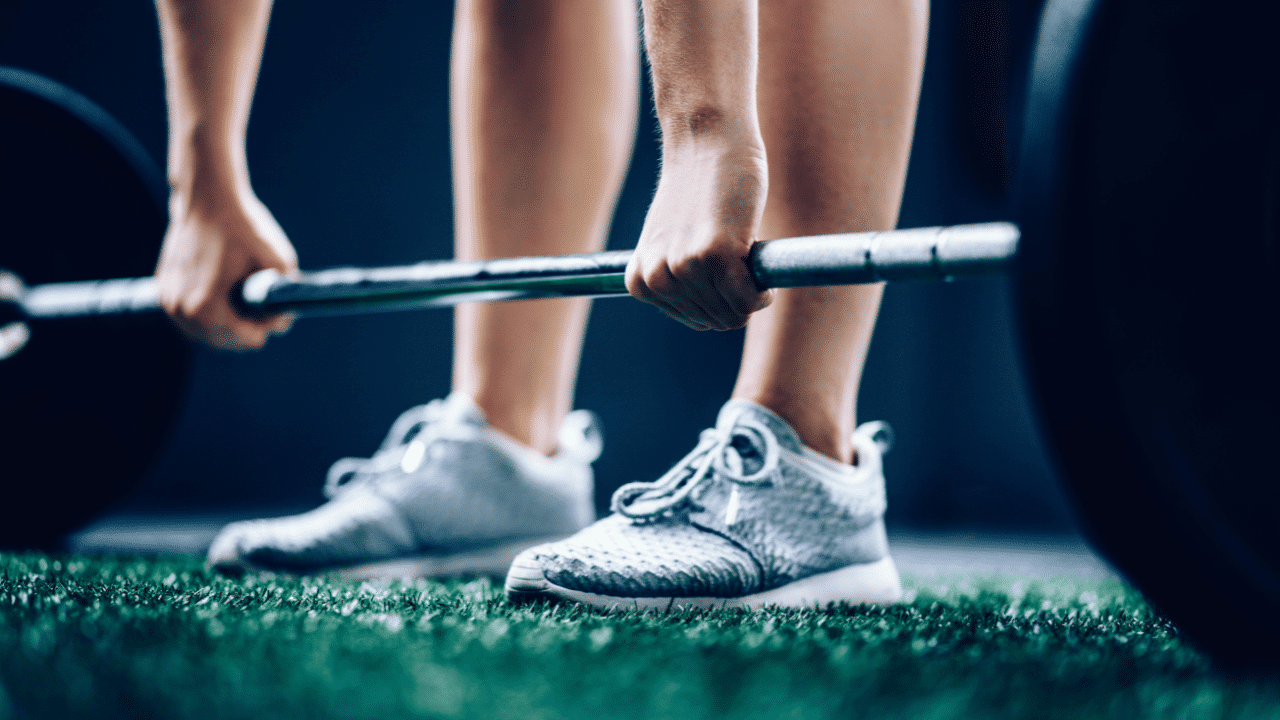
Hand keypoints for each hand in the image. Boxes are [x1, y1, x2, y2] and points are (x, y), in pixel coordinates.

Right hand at [155, 180, 297, 350]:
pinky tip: (226, 293)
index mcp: (207, 310)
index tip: (274, 300)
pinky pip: (192, 317)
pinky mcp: (163, 290)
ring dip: (228, 322)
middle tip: (262, 297)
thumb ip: (284, 301)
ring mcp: (168, 302)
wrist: (208, 198)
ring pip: (207, 332)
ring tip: (245, 295)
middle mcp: (181, 312)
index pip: (249, 340)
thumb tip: (280, 325)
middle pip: (226, 341)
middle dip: (248, 325)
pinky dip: (210, 312)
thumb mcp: (281, 265)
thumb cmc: (246, 228)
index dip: (269, 323)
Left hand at [625, 142, 772, 329]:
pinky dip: (763, 289)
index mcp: (642, 282)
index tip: (726, 268)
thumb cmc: (697, 191)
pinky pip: (750, 300)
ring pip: (735, 314)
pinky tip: (757, 254)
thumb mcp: (671, 243)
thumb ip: (679, 279)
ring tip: (744, 247)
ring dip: (752, 289)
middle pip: (718, 321)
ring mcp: (685, 269)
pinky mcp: (715, 255)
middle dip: (738, 295)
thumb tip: (711, 317)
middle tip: (740, 255)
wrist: (705, 141)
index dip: (723, 298)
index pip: (699, 320)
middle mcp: (659, 280)